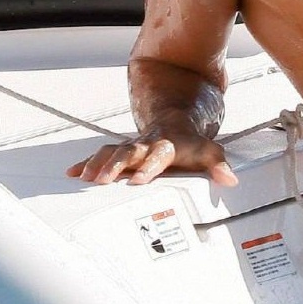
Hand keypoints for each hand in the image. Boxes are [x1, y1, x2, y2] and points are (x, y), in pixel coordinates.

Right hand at [67, 131, 237, 186]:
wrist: (176, 122)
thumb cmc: (191, 144)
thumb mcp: (209, 152)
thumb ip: (218, 166)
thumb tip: (230, 180)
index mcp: (168, 145)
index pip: (159, 155)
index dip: (150, 166)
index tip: (140, 180)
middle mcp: (146, 144)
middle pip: (129, 151)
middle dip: (115, 165)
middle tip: (101, 181)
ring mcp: (132, 146)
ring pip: (112, 151)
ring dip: (97, 164)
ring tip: (83, 178)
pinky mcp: (120, 150)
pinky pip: (101, 154)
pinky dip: (86, 163)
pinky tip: (72, 173)